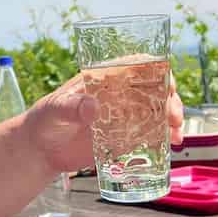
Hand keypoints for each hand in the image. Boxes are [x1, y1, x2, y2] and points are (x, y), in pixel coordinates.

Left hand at [23, 71, 184, 174]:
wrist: (41, 151)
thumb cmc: (44, 121)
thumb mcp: (53, 110)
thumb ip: (70, 106)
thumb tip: (93, 107)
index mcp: (104, 79)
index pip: (137, 65)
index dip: (157, 69)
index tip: (167, 82)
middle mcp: (119, 95)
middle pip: (154, 88)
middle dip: (170, 99)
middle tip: (174, 117)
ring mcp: (124, 116)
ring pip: (158, 111)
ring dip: (173, 119)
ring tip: (176, 135)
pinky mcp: (125, 138)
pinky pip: (152, 134)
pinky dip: (165, 138)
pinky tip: (172, 146)